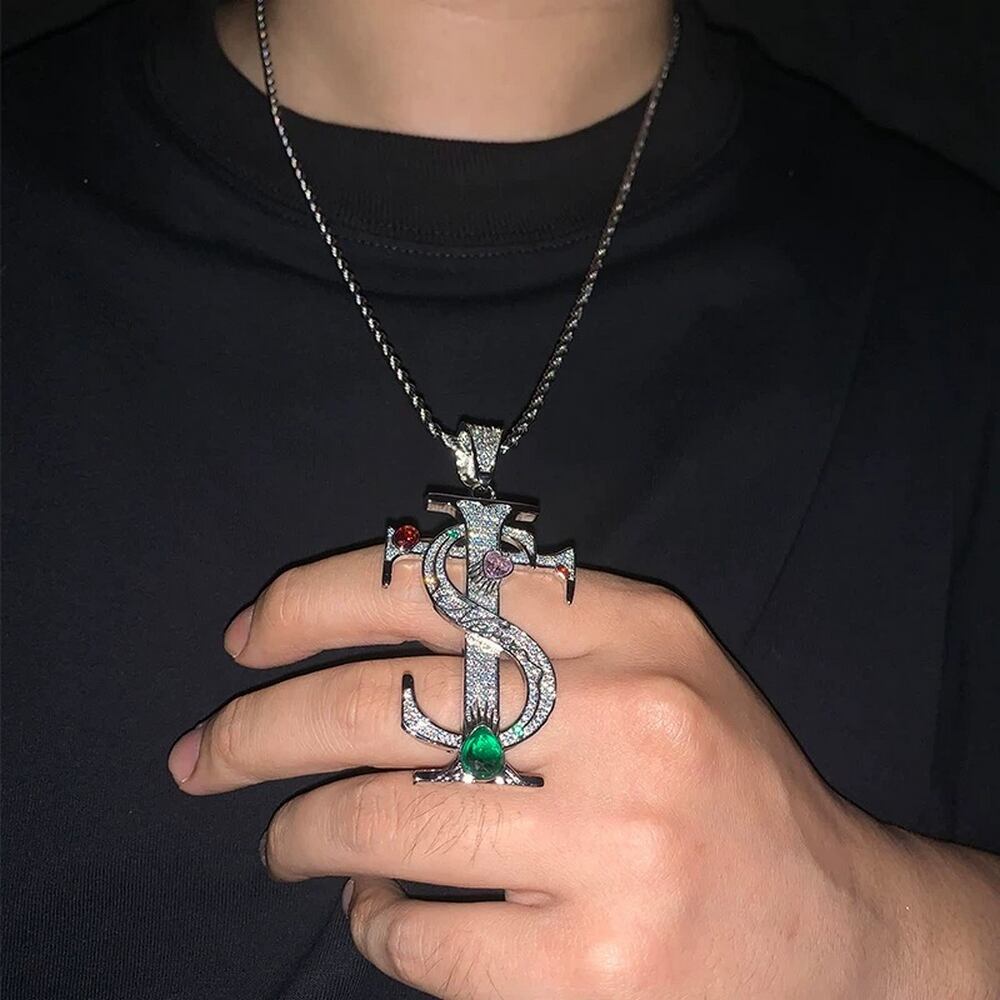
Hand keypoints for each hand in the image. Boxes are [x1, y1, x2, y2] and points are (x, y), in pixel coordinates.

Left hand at [168, 545, 998, 998]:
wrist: (838, 928)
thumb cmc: (720, 779)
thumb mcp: (653, 663)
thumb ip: (533, 626)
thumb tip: (359, 635)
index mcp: (635, 631)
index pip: (432, 584)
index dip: (309, 602)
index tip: (246, 638)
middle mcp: (628, 723)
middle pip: (381, 704)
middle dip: (261, 728)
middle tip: (206, 752)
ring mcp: (612, 855)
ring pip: (381, 826)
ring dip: (300, 832)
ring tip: (282, 838)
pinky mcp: (592, 976)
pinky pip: (419, 941)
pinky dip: (371, 920)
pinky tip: (379, 908)